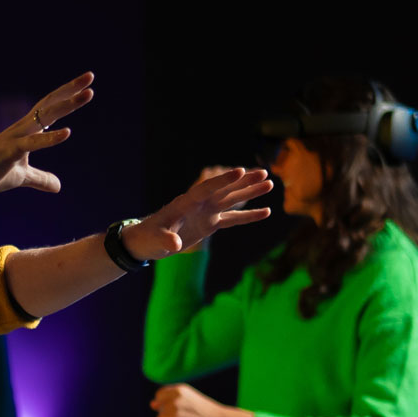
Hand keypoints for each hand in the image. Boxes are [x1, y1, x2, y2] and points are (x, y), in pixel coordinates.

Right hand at [0, 73, 95, 200]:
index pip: (49, 107)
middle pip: (50, 103)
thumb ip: (41, 178)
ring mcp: (16, 137)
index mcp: (26, 129)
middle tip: (90, 76)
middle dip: (70, 90)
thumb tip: (58, 187)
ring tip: (87, 94)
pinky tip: (67, 133)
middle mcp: (23, 127)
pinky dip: (50, 138)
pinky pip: (32, 143)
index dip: (67, 95)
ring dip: (67, 105)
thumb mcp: (22, 177)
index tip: (86, 86)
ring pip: (45, 116)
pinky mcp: (10, 151)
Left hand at [123, 168, 271, 263]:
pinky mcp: (210, 223)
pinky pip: (233, 218)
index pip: (207, 188)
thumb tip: (175, 245)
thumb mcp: (156, 240)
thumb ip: (166, 240)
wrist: (147, 242)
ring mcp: (206, 212)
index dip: (223, 181)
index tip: (240, 171)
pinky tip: (266, 212)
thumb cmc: (148, 238)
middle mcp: (199, 204)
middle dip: (244, 182)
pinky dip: (248, 216)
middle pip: (225, 190)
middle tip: (264, 173)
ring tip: (270, 184)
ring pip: (232, 200)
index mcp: (185, 203)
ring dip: (250, 192)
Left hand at [151, 383, 253, 416]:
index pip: (159, 396)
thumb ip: (168, 399)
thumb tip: (152, 405)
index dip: (166, 404)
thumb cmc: (203, 410)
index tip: (179, 407)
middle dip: (169, 416)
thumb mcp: (187, 398)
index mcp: (179, 390)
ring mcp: (176, 414)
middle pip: (159, 411)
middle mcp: (176, 400)